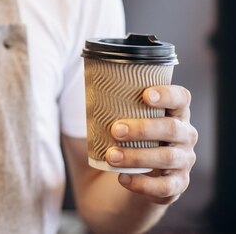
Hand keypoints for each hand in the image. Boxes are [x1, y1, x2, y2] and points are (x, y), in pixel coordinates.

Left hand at [105, 85, 197, 204]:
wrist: (130, 173)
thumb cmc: (125, 136)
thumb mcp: (121, 117)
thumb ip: (110, 103)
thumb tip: (84, 83)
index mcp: (174, 113)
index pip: (181, 98)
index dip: (167, 94)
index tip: (145, 95)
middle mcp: (185, 135)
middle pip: (172, 128)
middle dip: (143, 129)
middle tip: (115, 130)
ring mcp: (183, 160)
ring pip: (167, 157)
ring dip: (137, 156)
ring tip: (111, 156)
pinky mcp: (177, 184)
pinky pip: (165, 187)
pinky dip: (142, 183)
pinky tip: (122, 178)